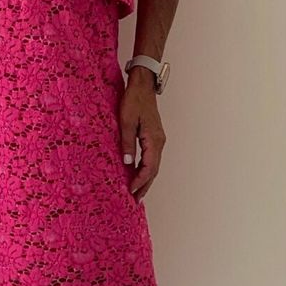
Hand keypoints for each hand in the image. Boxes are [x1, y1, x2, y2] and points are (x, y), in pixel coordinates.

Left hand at [119, 74, 165, 199]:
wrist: (143, 85)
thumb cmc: (134, 100)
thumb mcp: (126, 120)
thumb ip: (127, 142)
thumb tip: (127, 163)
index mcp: (153, 139)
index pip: (149, 167)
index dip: (140, 181)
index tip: (130, 191)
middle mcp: (159, 142)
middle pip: (153, 170)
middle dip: (144, 186)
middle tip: (135, 201)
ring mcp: (158, 139)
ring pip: (153, 165)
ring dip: (145, 179)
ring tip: (136, 192)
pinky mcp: (154, 136)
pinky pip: (151, 157)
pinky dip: (145, 169)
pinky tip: (137, 173)